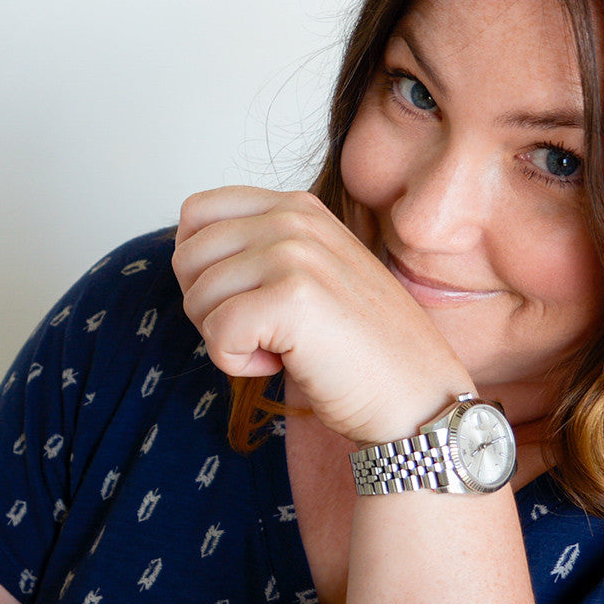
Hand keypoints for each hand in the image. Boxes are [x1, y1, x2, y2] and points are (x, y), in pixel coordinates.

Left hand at [172, 186, 473, 443]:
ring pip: (197, 296)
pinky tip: (282, 363)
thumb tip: (187, 252)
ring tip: (280, 347)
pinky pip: (217, 333)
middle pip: (187, 255)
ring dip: (225, 339)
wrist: (416, 396)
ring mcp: (295, 254)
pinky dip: (237, 363)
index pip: (197, 212)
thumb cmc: (362, 347)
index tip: (242, 299)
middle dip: (206, 306)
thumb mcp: (314, 271)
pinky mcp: (292, 299)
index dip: (200, 266)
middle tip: (259, 332)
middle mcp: (294, 219)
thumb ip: (262, 249)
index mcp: (297, 207)